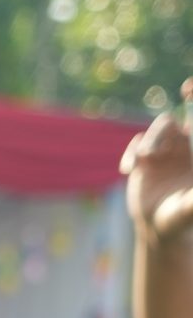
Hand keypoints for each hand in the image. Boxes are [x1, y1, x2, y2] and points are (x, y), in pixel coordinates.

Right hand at [123, 82, 192, 247]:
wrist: (160, 229)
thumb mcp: (190, 207)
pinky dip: (132, 153)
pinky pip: (138, 143)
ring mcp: (166, 150)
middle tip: (190, 88)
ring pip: (163, 126)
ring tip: (144, 159)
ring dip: (153, 137)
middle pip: (188, 113)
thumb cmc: (182, 218)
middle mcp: (188, 147)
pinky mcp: (145, 159)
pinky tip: (130, 171)